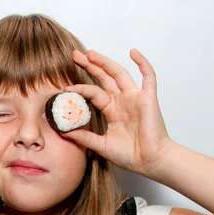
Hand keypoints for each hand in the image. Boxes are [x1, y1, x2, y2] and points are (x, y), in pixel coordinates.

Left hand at [63, 49, 171, 175]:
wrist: (150, 162)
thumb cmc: (131, 155)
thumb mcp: (101, 145)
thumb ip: (84, 138)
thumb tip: (64, 132)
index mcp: (112, 111)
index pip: (94, 93)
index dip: (80, 89)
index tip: (66, 88)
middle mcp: (123, 101)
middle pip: (104, 78)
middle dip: (90, 66)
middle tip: (75, 55)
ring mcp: (135, 98)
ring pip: (119, 73)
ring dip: (105, 62)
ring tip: (91, 53)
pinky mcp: (148, 98)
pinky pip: (148, 76)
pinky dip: (142, 63)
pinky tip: (133, 52)